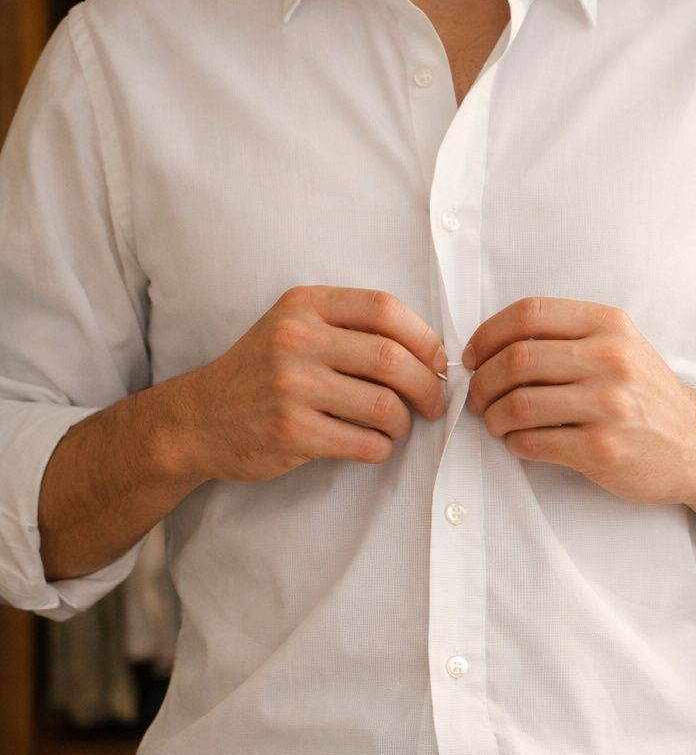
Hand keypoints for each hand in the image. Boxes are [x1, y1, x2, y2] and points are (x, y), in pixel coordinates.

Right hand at [175, 286, 446, 481]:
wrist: (197, 419)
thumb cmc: (264, 373)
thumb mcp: (297, 329)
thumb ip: (353, 329)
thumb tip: (434, 355)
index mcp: (304, 306)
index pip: (385, 308)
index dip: (425, 338)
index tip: (438, 362)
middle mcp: (295, 340)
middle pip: (392, 358)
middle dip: (427, 386)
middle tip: (433, 404)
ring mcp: (290, 386)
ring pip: (384, 405)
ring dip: (403, 423)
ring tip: (395, 427)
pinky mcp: (291, 431)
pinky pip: (364, 443)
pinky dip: (380, 448)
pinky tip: (371, 445)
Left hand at [464, 297, 695, 505]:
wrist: (695, 445)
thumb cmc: (645, 396)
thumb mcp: (620, 346)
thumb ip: (567, 336)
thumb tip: (490, 346)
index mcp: (610, 325)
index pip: (528, 313)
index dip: (486, 334)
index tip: (473, 357)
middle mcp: (610, 360)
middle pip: (516, 359)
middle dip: (482, 382)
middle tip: (477, 399)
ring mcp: (608, 406)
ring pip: (518, 404)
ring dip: (493, 417)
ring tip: (495, 423)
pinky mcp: (602, 449)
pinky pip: (533, 443)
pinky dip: (514, 444)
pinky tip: (519, 443)